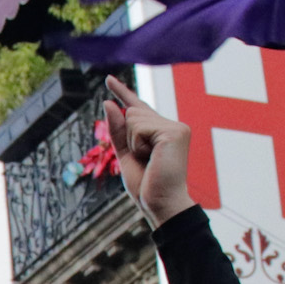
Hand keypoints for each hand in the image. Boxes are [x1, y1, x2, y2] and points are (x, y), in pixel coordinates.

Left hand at [101, 79, 194, 226]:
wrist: (161, 204)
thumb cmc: (147, 185)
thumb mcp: (125, 155)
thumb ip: (118, 131)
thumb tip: (108, 103)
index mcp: (161, 131)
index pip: (138, 107)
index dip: (122, 93)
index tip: (108, 79)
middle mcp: (172, 125)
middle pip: (132, 112)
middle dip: (128, 137)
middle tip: (145, 160)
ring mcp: (176, 127)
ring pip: (134, 117)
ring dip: (133, 142)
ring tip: (149, 160)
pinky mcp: (175, 131)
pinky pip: (139, 127)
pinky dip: (137, 144)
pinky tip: (152, 157)